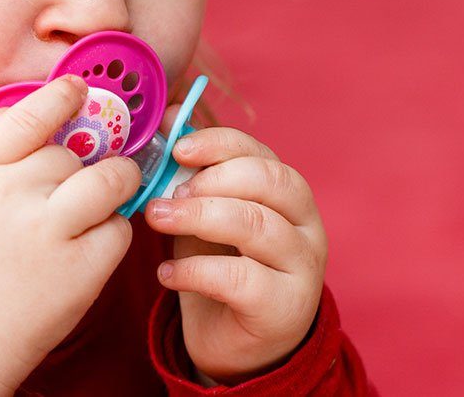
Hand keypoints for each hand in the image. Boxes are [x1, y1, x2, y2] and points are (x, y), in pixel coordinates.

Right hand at [0, 76, 140, 395]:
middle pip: (71, 153)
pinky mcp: (83, 267)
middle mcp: (11, 196)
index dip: (60, 97)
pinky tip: (85, 251)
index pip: (28, 117)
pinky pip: (120, 227)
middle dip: (76, 169)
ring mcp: (49, 232)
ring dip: (115, 185)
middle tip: (63, 197)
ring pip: (110, 178)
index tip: (80, 88)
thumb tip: (46, 119)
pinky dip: (111, 233)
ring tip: (99, 204)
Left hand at [145, 113, 327, 384]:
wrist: (236, 346)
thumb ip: (190, 171)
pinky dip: (196, 271)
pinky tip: (167, 274)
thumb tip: (166, 117)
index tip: (177, 149)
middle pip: (269, 182)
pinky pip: (241, 279)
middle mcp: (306, 225)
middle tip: (167, 194)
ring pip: (257, 225)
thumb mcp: (204, 215)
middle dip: (211, 180)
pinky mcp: (284, 307)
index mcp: (288, 194)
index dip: (219, 144)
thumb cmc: (221, 269)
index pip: (261, 154)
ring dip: (198, 217)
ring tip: (157, 221)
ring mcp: (302, 267)